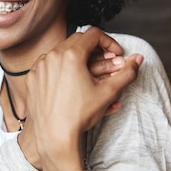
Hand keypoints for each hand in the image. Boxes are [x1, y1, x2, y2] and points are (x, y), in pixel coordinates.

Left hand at [17, 27, 142, 170]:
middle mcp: (52, 56)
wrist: (53, 135)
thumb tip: (138, 59)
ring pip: (62, 52)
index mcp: (70, 55)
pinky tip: (72, 81)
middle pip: (77, 41)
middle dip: (95, 50)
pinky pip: (48, 65)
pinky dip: (62, 68)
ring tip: (91, 73)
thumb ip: (126, 73)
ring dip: (79, 58)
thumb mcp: (108, 93)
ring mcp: (40, 66)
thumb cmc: (79, 115)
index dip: (109, 42)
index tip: (116, 54)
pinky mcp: (32, 77)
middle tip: (107, 62)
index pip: (94, 34)